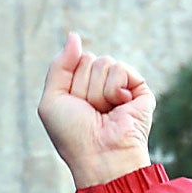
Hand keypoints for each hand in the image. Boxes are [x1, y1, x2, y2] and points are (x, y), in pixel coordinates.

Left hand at [38, 33, 155, 190]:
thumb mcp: (52, 100)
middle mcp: (102, 85)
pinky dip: (115, 90)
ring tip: (104, 114)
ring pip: (105, 63)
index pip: (75, 60)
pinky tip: (120, 108)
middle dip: (85, 87)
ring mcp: (122, 87)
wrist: (99, 156)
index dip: (70, 82)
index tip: (74, 108)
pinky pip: (121, 69)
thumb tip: (75, 36)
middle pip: (90, 59)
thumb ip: (59, 65)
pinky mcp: (140, 90)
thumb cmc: (73, 136)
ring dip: (98, 92)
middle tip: (90, 113)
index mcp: (81, 87)